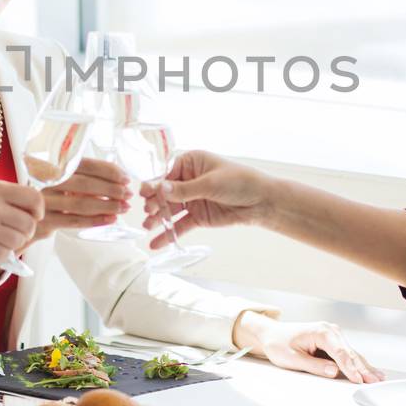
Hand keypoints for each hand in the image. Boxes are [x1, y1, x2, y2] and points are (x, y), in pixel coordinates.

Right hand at [0, 180, 43, 260]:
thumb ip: (1, 193)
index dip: (38, 209)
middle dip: (27, 229)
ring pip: (20, 240)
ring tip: (3, 238)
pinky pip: (5, 254)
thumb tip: (26, 202)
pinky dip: (3, 253)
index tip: (33, 214)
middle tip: (16, 230)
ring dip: (16, 242)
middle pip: (30, 223)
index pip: (34, 198)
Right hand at [33, 157, 132, 239]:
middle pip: (85, 183)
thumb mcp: (60, 180)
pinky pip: (75, 221)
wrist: (20, 216)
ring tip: (123, 208)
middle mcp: (46, 181)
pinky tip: (110, 220)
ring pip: (81, 204)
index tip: (125, 178)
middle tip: (128, 194)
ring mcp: (44, 202)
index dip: (108, 171)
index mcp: (53, 165)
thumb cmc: (48, 195)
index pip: (85, 164)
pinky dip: (95, 221)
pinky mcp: (44, 221)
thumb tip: (117, 178)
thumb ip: (82, 176)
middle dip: (111, 189)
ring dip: (106, 206)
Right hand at [138, 150, 271, 248]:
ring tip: (147, 227)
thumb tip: (160, 189)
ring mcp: (192, 200)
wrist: (261, 202)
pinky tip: (156, 243)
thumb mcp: (210, 183)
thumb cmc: (240, 181)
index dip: (154, 184)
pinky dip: (168, 234)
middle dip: (155, 203)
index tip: (144, 194)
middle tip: (148, 212)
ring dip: (157, 219)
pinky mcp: (198, 217)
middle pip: (165, 193)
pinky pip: (180, 225)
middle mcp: (188, 180)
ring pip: (169, 210)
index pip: (166, 173)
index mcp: (190, 163)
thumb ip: (184, 189)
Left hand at [233, 314, 383, 382]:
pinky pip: (348, 354)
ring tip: (379, 378)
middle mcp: (330, 330)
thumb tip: (333, 372)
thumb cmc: (278, 344)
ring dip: (364, 367)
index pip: (340, 352)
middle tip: (375, 382)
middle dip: (363, 368)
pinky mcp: (333, 342)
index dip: (350, 368)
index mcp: (321, 332)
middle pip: (350, 353)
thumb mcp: (292, 359)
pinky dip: (358, 363)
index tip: (358, 380)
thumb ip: (313, 365)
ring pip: (352, 354)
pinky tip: (371, 371)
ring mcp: (333, 335)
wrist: (271, 334)